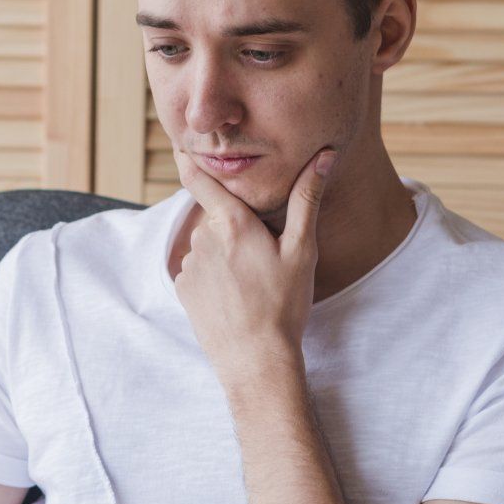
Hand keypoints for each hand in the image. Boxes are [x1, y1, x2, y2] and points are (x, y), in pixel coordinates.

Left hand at [169, 144, 331, 384]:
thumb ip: (307, 199)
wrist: (256, 359)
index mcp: (232, 224)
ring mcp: (189, 265)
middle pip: (216, 219)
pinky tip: (234, 297)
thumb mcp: (302, 250)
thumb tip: (322, 156)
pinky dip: (213, 277)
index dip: (189, 159)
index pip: (199, 179)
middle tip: (262, 258)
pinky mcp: (181, 289)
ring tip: (251, 284)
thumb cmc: (284, 304)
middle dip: (234, 228)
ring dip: (224, 255)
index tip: (182, 144)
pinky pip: (197, 271)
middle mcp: (203, 239)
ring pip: (208, 247)